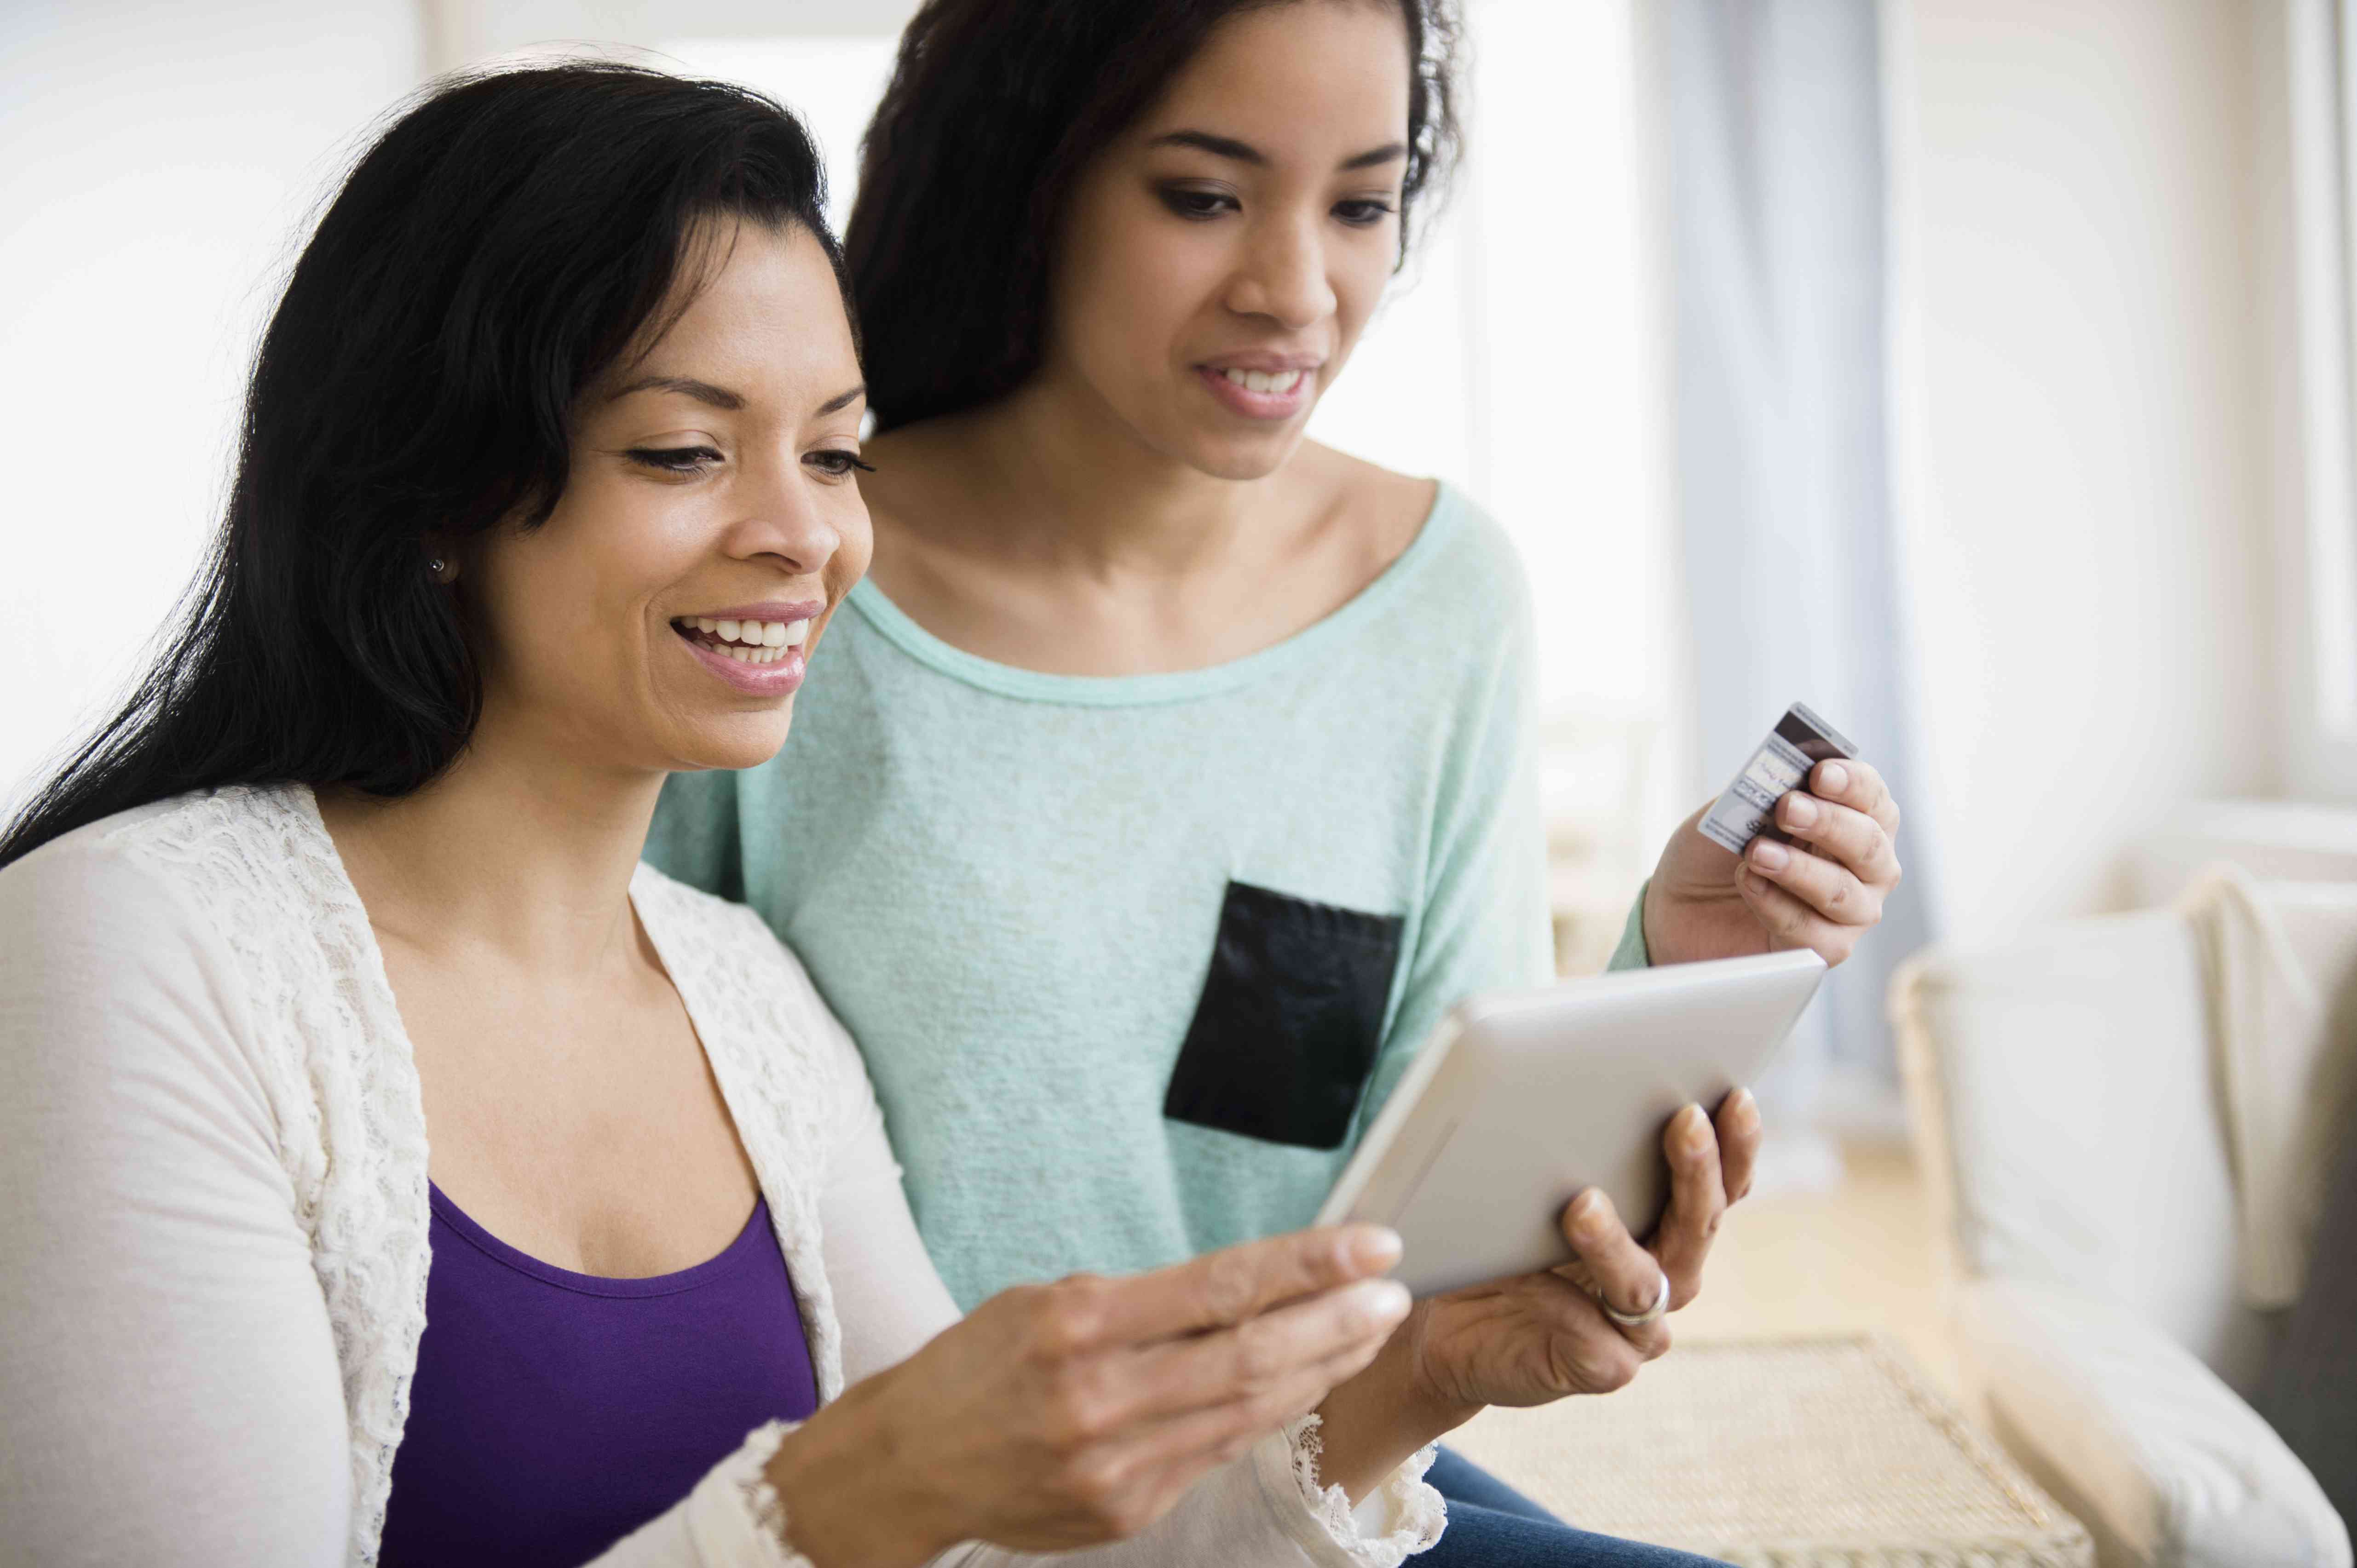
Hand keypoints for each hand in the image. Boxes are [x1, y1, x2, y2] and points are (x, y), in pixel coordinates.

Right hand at [766, 1225, 1412, 1565]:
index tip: (1372, 1243)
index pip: (1220, 1286)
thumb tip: (1249, 1287)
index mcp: (1077, 1324)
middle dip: (1337, 1319)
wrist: (908, 1466)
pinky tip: (1306, 1382)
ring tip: (1367, 1330)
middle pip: (1251, 1355)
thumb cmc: (980, 1365)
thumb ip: (1142, 1302)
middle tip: (1394, 1291)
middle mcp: (1099, 1396)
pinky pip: (1217, 1453)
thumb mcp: (1045, 1300)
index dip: (1308, 1264)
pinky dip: (1268, 1413)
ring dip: (1321, 1368)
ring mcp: (1116, 1464)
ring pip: (1247, 1410)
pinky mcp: (1126, 1510)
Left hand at [1308, 1089, 1762, 1497]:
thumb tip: (1565, 1077)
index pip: (1720, 1180)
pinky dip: (1586, 1323)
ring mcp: (1636, 1326)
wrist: (1443, 1323)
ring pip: (1647, 1283)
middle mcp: (1665, 1271)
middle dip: (1697, 1169)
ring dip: (1616, 1242)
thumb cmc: (1492, 1234)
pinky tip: (1562, 1302)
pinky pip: (1604, 1350)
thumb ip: (1565, 1141)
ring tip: (1582, 1202)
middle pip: (1699, 1223)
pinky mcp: (1598, 1368)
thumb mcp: (1531, 1178)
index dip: (1736, 1142)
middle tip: (1684, 1118)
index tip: (1736, 1093)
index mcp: (1663, 1220)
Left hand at [1645, 758, 1902, 967]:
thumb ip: (1759, 793)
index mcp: (1855, 819)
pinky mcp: (1827, 948)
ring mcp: (1853, 910)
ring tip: (1757, 852)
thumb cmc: (1719, 852)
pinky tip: (1749, 884)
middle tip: (1787, 809)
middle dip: (1827, 823)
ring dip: (1799, 869)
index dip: (1851, 782)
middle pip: (1868, 844)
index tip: (1819, 773)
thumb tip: (1778, 776)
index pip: (1871, 796)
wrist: (1683, 905)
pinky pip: (1813, 932)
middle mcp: (1867, 866)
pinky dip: (1776, 905)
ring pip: (1843, 892)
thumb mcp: (1732, 810)